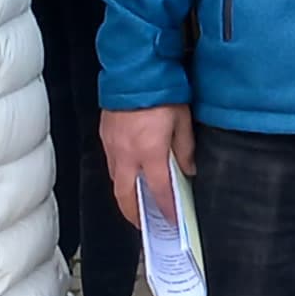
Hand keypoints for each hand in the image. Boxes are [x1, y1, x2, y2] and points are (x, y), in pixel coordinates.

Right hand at [103, 103, 191, 227]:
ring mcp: (112, 146)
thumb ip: (185, 149)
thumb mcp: (183, 120)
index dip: (166, 209)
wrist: (134, 71)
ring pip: (116, 181)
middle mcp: (127, 154)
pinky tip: (130, 175)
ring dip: (125, 196)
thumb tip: (189, 170)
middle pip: (126, 196)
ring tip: (137, 204)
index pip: (158, 190)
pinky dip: (119, 176)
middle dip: (134, 215)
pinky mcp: (105, 137)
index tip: (172, 221)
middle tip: (144, 224)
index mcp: (149, 152)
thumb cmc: (162, 92)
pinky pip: (111, 164)